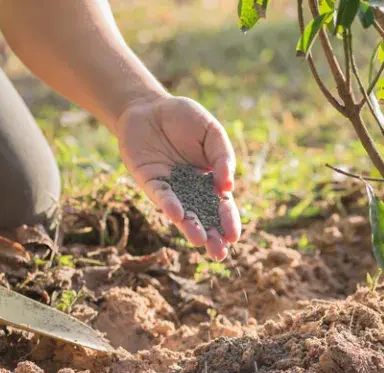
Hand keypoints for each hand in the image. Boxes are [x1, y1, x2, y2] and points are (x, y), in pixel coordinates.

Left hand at [115, 95, 240, 259]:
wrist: (150, 107)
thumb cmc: (185, 119)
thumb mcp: (212, 133)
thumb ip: (223, 157)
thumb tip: (227, 185)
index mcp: (210, 182)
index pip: (223, 207)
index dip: (229, 222)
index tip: (233, 236)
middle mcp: (191, 191)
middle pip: (204, 218)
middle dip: (212, 237)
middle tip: (219, 254)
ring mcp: (171, 189)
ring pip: (183, 214)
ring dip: (191, 228)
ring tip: (199, 241)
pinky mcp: (150, 182)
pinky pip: (161, 196)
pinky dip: (169, 205)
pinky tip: (177, 214)